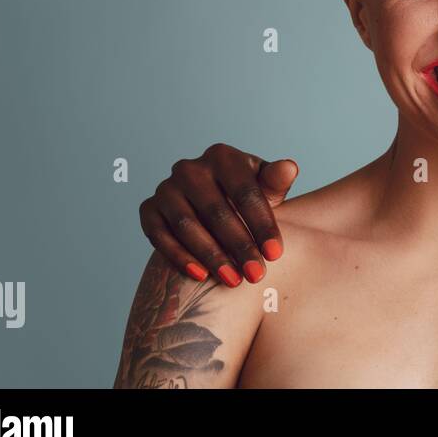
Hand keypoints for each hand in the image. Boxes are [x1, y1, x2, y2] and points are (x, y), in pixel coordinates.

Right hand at [138, 143, 297, 286]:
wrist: (211, 205)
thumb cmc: (246, 197)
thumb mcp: (265, 189)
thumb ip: (275, 181)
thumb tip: (289, 168)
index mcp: (223, 156)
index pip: (245, 192)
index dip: (262, 225)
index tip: (276, 254)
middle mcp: (190, 168)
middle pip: (217, 211)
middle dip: (239, 246)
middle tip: (256, 275)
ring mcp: (166, 188)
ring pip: (188, 225)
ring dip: (212, 255)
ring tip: (233, 280)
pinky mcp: (148, 209)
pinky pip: (160, 235)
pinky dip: (180, 256)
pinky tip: (201, 276)